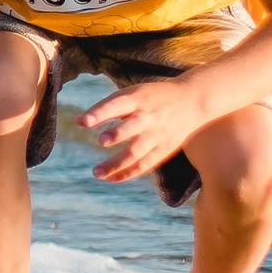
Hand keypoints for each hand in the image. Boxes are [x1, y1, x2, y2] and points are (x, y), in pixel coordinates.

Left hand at [82, 77, 212, 181]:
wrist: (192, 102)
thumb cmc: (152, 97)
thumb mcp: (133, 93)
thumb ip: (107, 107)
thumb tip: (78, 122)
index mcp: (139, 99)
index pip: (118, 105)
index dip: (100, 113)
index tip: (83, 122)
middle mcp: (149, 118)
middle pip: (133, 128)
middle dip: (117, 134)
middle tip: (100, 140)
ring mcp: (157, 135)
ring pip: (137, 152)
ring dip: (117, 164)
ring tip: (96, 173)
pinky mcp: (164, 149)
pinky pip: (145, 165)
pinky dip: (128, 173)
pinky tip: (110, 179)